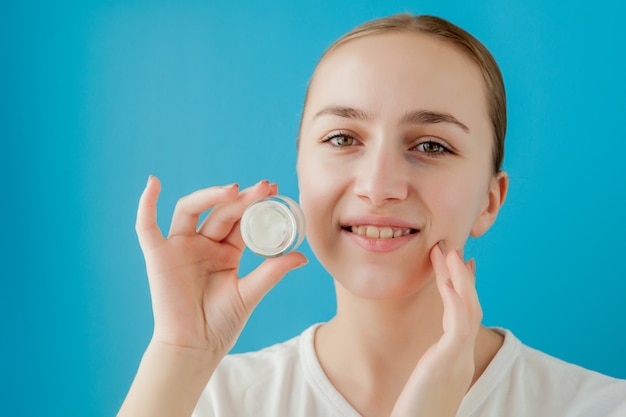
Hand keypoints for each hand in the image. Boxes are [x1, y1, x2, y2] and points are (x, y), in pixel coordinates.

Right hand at [135, 177, 307, 355]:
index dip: (255, 204)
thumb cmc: (221, 323)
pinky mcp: (158, 256)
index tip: (274, 190)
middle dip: (242, 198)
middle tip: (264, 187)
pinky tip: (153, 183)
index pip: (240, 219)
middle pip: (220, 211)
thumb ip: (272, 271)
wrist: (196, 347)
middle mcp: (202, 243)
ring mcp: (180, 247)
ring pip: (191, 209)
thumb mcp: (250, 293)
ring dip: (210, 196)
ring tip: (235, 191)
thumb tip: (302, 256)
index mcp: (225, 251)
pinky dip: (146, 204)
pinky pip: (146, 227)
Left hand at [390, 242, 480, 416]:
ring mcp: (458, 360)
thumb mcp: (424, 385)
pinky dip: (454, 299)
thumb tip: (428, 358)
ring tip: (449, 252)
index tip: (460, 267)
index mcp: (456, 361)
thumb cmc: (416, 415)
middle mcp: (461, 358)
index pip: (464, 317)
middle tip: (453, 249)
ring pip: (467, 309)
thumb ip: (430, 368)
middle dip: (460, 276)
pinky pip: (458, 324)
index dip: (463, 290)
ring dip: (458, 278)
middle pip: (468, 307)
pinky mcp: (448, 362)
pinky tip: (446, 280)